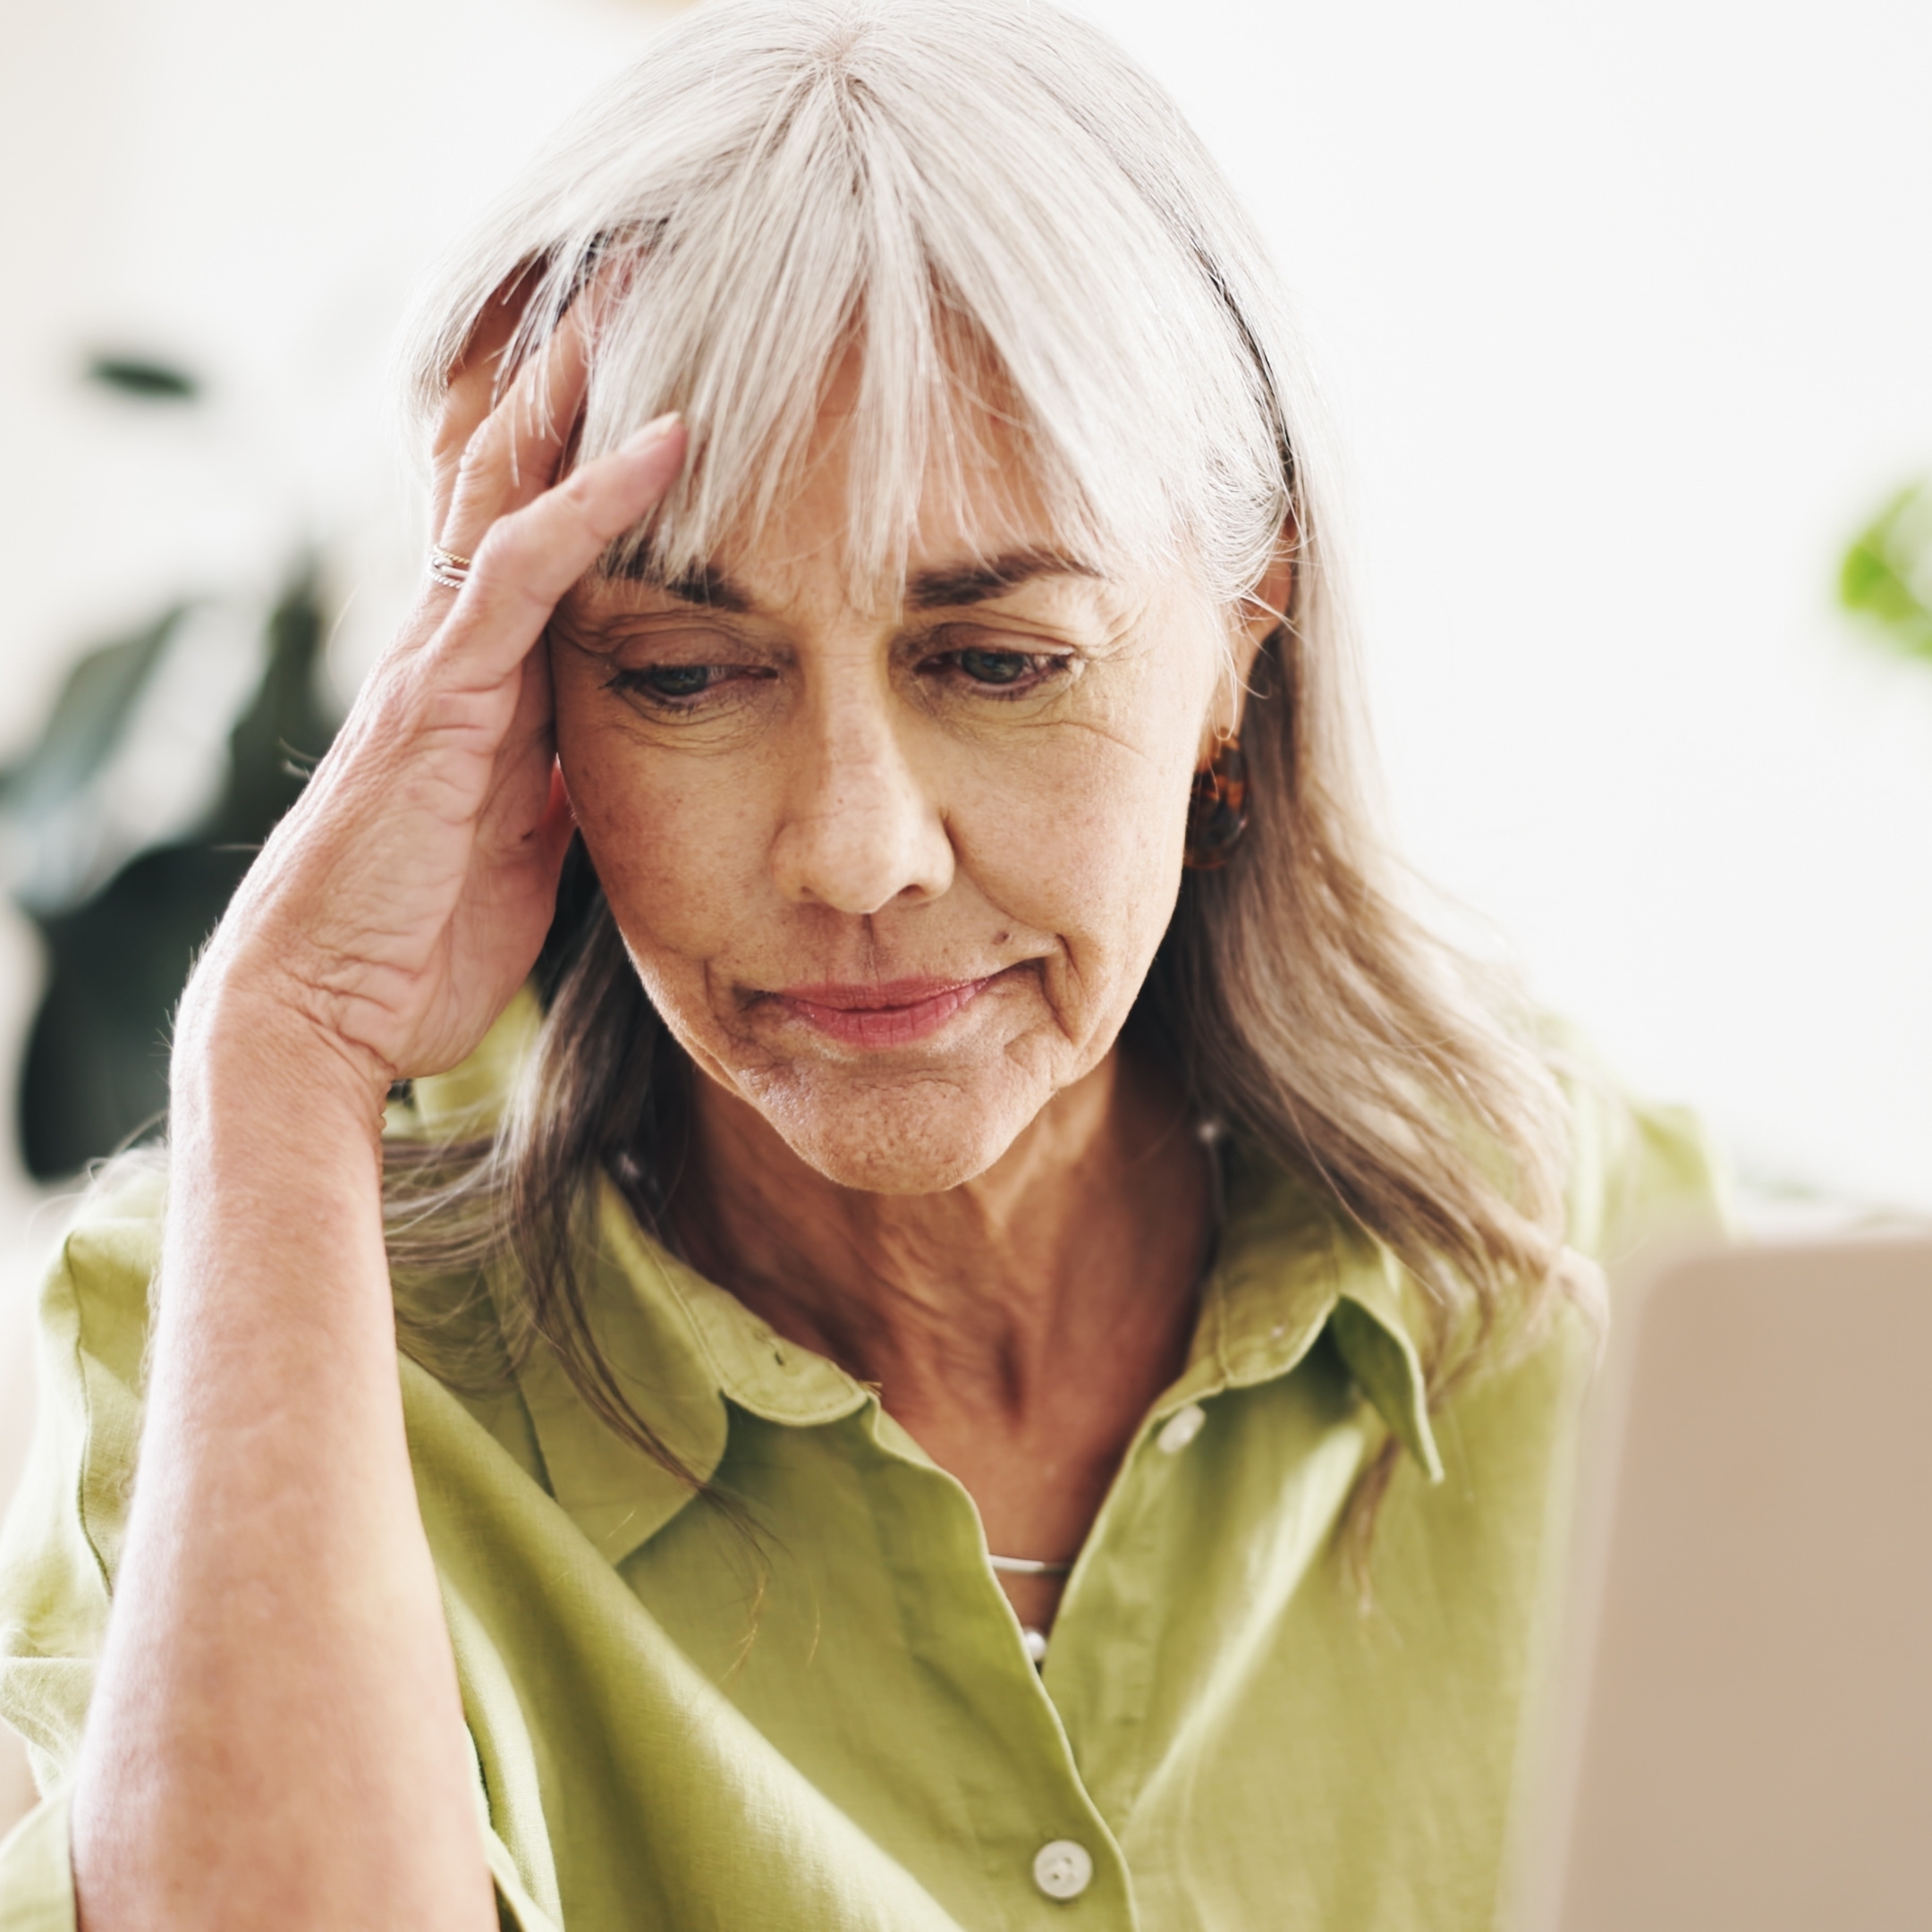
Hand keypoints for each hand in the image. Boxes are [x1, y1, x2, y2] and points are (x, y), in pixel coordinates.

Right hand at [184, 293, 685, 1098]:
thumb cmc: (419, 938)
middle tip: (646, 282)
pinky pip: (517, 572)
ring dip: (578, 391)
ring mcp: (439, 661)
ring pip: (506, 488)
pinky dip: (591, 503)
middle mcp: (451, 645)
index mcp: (478, 679)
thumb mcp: (531, 845)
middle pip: (509, 474)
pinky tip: (661, 445)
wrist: (328, 1010)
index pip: (531, 529)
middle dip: (571, 376)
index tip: (660, 377)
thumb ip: (566, 776)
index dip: (584, 448)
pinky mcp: (438, 697)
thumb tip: (616, 747)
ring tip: (645, 296)